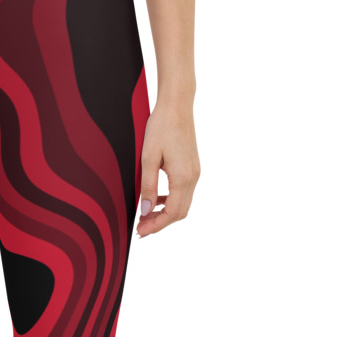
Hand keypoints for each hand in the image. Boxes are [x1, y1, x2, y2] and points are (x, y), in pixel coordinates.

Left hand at [136, 101, 200, 237]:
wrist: (177, 105)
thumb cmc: (161, 127)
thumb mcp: (148, 158)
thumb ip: (147, 187)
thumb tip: (145, 211)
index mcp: (182, 177)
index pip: (172, 213)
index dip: (156, 226)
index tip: (141, 231)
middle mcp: (193, 177)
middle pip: (180, 212)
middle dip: (161, 223)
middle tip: (141, 227)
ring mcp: (195, 172)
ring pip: (183, 204)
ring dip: (165, 213)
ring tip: (145, 216)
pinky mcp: (192, 167)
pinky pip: (183, 192)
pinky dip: (170, 201)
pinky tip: (156, 200)